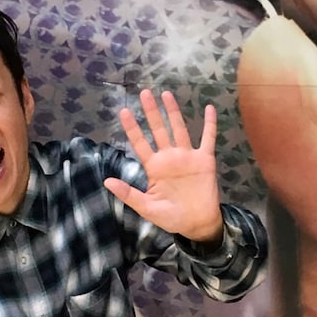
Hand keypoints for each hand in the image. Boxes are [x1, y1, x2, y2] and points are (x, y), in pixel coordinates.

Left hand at [105, 89, 222, 243]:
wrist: (197, 224)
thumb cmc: (171, 217)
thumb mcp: (147, 208)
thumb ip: (129, 194)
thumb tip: (107, 181)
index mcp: (154, 167)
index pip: (140, 143)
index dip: (132, 128)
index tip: (124, 111)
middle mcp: (169, 157)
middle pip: (158, 130)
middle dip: (151, 112)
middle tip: (144, 93)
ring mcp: (187, 156)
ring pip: (179, 129)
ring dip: (173, 111)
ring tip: (166, 93)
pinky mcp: (205, 160)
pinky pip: (208, 138)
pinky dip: (209, 124)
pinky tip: (209, 108)